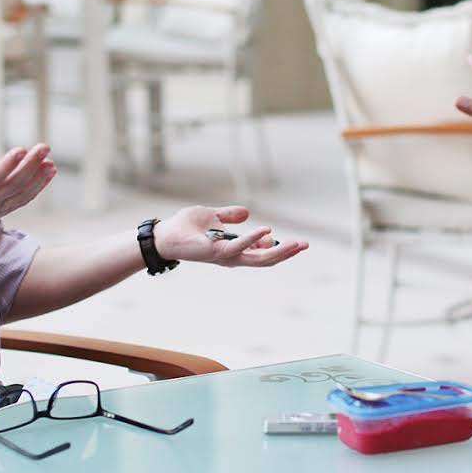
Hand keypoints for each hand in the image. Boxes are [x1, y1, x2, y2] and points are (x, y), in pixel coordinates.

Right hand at [0, 133, 54, 240]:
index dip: (7, 165)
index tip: (20, 149)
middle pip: (13, 184)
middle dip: (30, 165)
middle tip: (44, 147)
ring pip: (22, 193)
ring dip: (38, 177)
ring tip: (50, 160)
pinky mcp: (2, 210)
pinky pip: (24, 199)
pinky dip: (38, 186)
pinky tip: (49, 172)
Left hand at [153, 205, 308, 267]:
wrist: (165, 235)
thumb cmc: (185, 228)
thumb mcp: (212, 217)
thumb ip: (229, 216)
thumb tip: (247, 213)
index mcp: (234, 249)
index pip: (261, 253)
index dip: (278, 249)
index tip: (293, 242)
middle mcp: (232, 256)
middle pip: (266, 260)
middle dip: (288, 253)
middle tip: (306, 245)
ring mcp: (225, 256)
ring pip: (258, 259)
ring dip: (280, 252)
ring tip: (298, 244)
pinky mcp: (216, 252)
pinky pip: (238, 247)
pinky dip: (253, 239)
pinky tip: (267, 231)